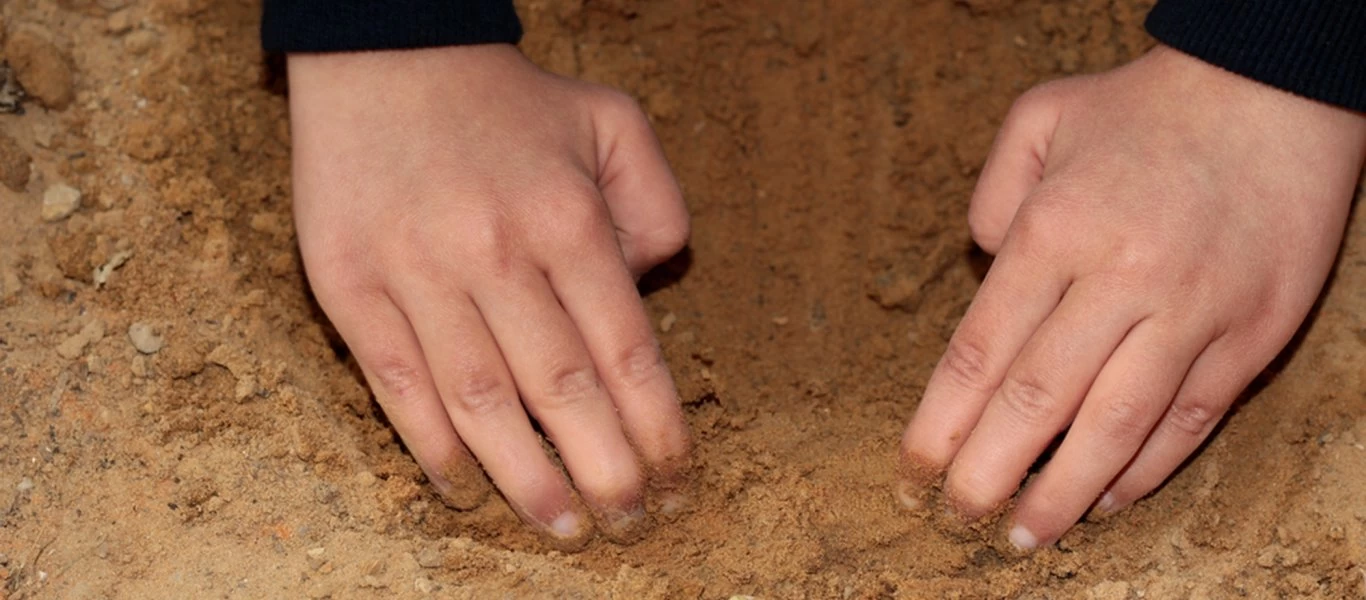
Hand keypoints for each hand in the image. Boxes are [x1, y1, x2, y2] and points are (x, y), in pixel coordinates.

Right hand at [286, 45, 691, 545]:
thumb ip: (656, 206)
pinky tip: (468, 487)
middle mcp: (494, 252)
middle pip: (562, 391)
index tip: (677, 478)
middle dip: (605, 471)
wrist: (385, 52)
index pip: (625, 352)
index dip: (656, 428)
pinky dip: (432, 447)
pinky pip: (396, 386)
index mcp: (567, 218)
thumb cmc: (511, 99)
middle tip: (632, 522)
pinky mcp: (349, 284)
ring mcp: (416, 272)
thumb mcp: (614, 122)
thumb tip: (649, 291)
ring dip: (526, 479)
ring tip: (563, 528)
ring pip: (480, 404)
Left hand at [899, 46, 1365, 548]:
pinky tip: (1105, 501)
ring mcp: (1192, 313)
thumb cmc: (1142, 108)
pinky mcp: (1251, 335)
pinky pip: (1188, 421)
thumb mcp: (1040, 118)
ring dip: (1062, 493)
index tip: (912, 471)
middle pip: (1037, 402)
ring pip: (1115, 427)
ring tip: (1023, 537)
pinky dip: (1144, 471)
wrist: (1278, 91)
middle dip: (986, 472)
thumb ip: (990, 194)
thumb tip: (978, 262)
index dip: (940, 422)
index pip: (982, 351)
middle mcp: (1121, 279)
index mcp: (1056, 230)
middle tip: (954, 520)